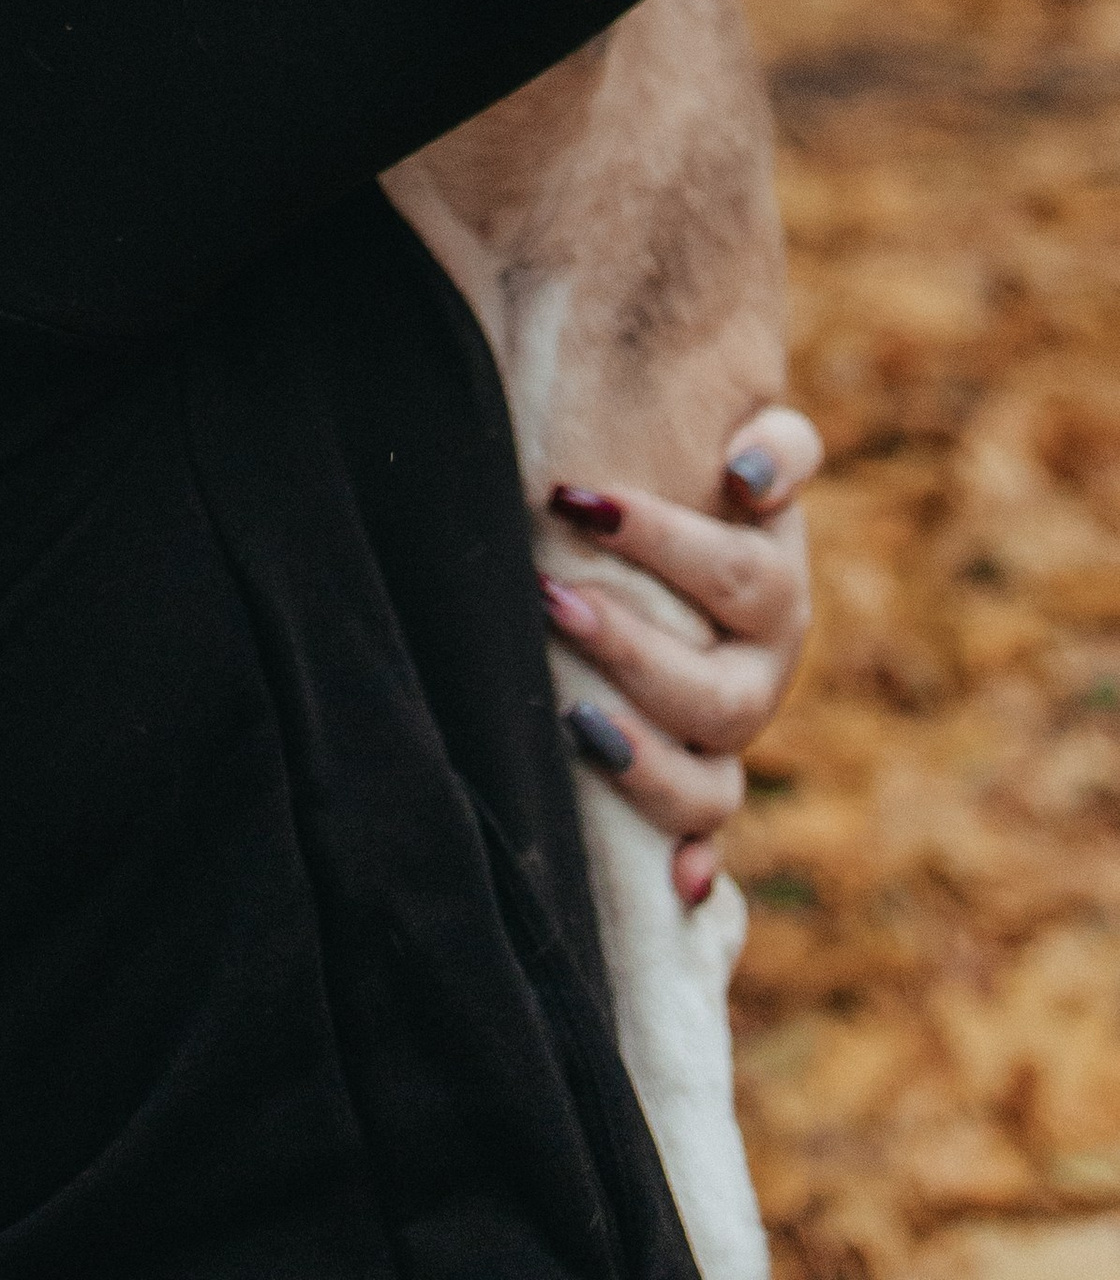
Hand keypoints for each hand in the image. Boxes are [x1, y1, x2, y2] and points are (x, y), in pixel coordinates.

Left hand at [538, 401, 821, 906]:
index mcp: (772, 588)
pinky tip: (676, 881)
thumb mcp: (743, 450)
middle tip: (549, 597)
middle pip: (718, 691)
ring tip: (573, 718)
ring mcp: (728, 736)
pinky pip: (703, 838)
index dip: (664, 542)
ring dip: (645, 759)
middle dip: (632, 650)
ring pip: (710, 783)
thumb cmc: (703, 483)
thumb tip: (751, 471)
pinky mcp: (699, 781)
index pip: (738, 575)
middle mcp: (761, 671)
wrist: (700, 545)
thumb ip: (777, 445)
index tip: (578, 498)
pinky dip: (695, 863)